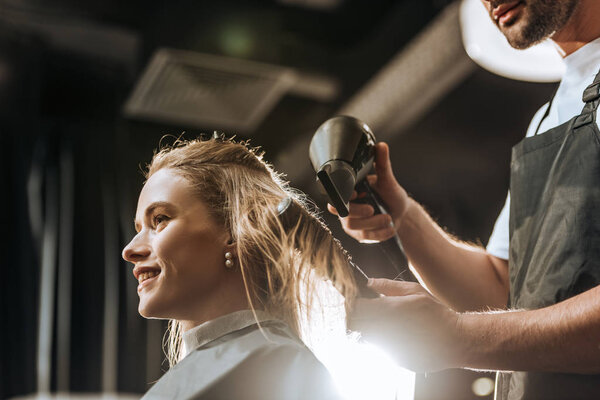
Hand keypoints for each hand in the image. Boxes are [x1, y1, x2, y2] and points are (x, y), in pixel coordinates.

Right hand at [327, 142, 410, 242]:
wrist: (401, 212)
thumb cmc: (390, 194)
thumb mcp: (388, 180)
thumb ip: (382, 164)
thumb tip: (381, 146)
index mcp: (349, 191)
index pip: (336, 195)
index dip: (342, 197)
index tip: (356, 194)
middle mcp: (347, 207)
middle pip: (343, 214)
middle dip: (359, 212)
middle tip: (373, 209)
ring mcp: (352, 222)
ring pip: (353, 227)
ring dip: (373, 224)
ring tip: (388, 219)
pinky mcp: (360, 235)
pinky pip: (365, 237)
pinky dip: (380, 234)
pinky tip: (390, 229)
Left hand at [348, 278, 466, 372]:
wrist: (456, 340)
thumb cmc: (436, 312)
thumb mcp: (415, 291)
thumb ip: (389, 286)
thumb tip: (369, 282)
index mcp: (392, 309)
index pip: (358, 308)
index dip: (352, 304)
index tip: (353, 302)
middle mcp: (389, 329)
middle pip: (357, 324)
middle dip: (356, 318)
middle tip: (364, 314)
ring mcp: (392, 346)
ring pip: (367, 338)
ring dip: (370, 331)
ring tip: (389, 326)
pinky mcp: (396, 359)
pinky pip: (381, 349)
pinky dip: (385, 342)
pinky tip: (401, 338)